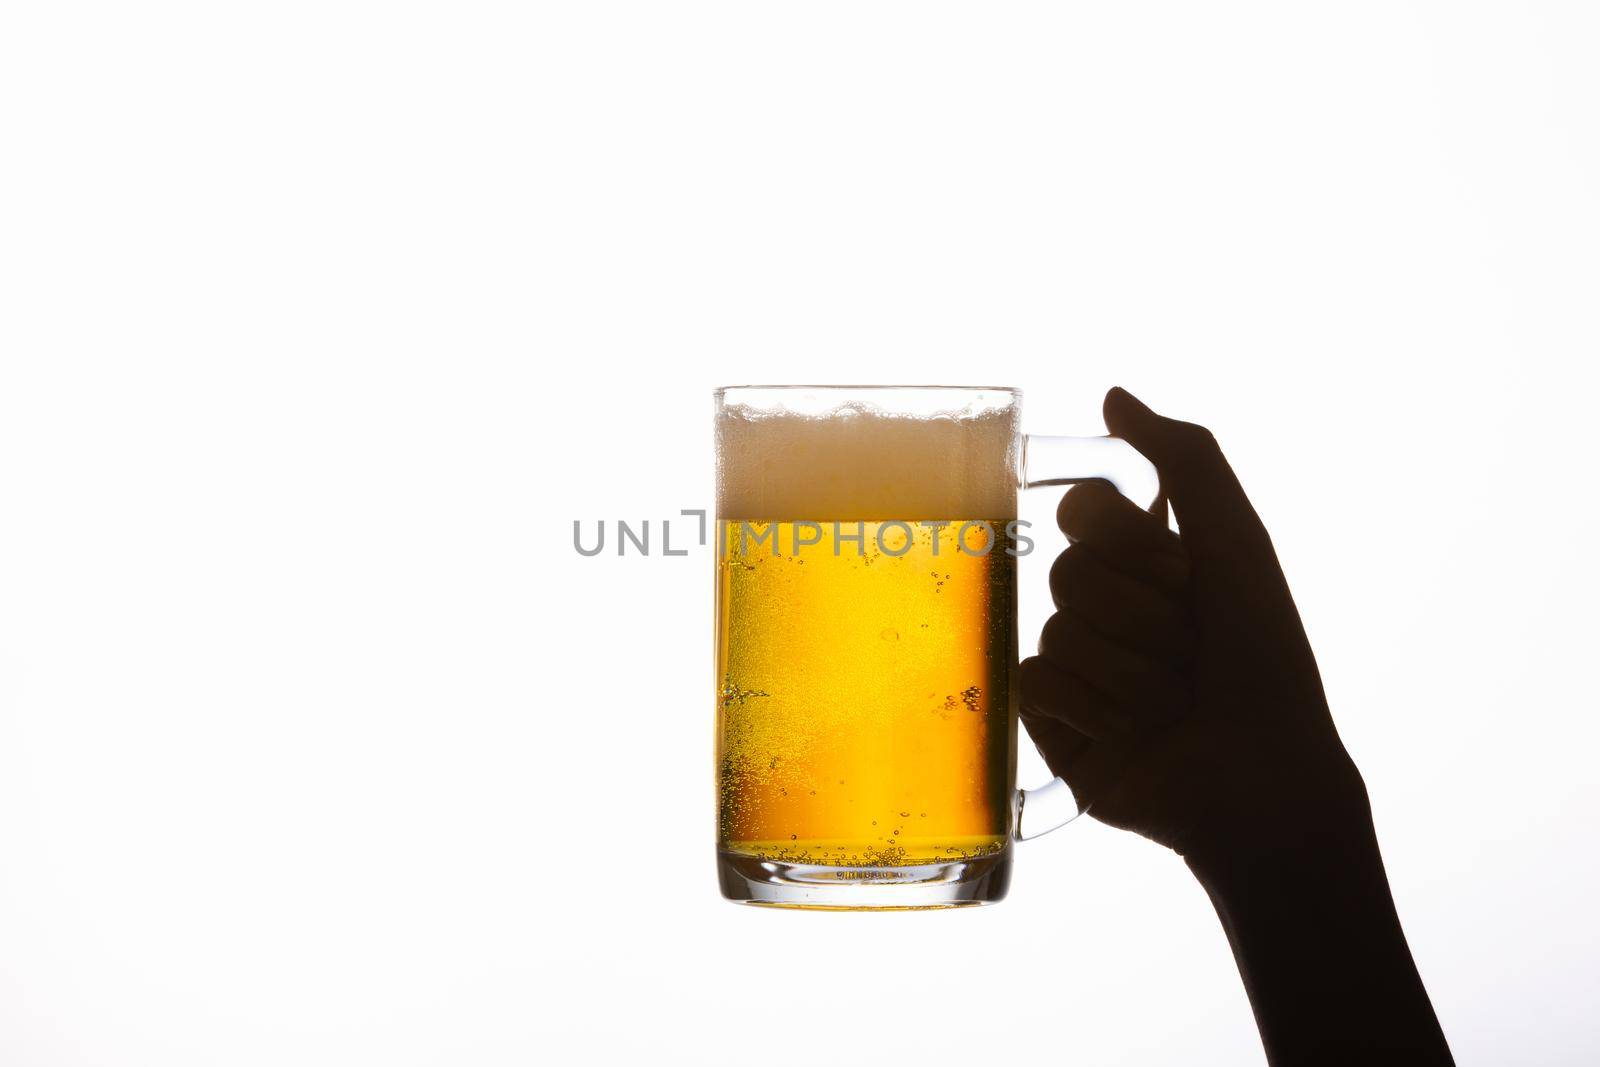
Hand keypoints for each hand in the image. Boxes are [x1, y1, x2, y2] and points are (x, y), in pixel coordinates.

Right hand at [1020, 387, 1368, 862]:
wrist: (1264, 778)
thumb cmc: (1265, 662)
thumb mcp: (1237, 546)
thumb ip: (1185, 459)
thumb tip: (1112, 396)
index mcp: (1144, 561)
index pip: (1086, 509)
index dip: (1127, 538)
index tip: (1178, 573)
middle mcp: (1103, 607)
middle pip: (1070, 571)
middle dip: (1144, 615)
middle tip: (1190, 653)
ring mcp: (1073, 665)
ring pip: (1060, 630)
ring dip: (1134, 671)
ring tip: (1174, 705)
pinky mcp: (1049, 723)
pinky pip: (1037, 683)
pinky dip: (1096, 707)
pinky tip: (1133, 736)